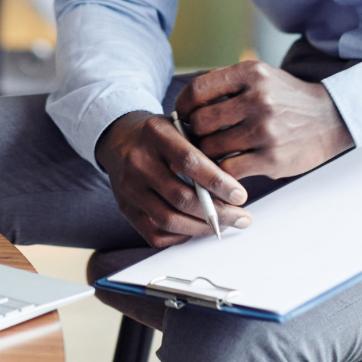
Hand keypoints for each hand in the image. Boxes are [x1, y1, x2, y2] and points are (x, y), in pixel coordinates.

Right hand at [95, 110, 250, 247]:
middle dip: (217, 213)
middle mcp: (137, 161)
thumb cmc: (160, 136)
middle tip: (241, 217)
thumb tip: (234, 186)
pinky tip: (196, 227)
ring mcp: (129, 188)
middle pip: (180, 197)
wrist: (120, 139)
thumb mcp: (180, 126)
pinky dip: (181, 235)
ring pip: (169, 220)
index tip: (240, 195)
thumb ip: (204, 148)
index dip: (217, 182)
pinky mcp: (126, 209)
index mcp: (154, 133)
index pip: (188, 162)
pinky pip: (156, 234)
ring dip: (203, 228)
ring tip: (224, 225)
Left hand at [174, 61, 352, 181]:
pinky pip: (229, 170)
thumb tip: (184, 104)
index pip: (198, 90)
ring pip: (212, 148)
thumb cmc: (285, 98)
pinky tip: (225, 170)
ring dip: (207, 155)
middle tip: (198, 138)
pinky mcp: (273, 159)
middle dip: (194, 133)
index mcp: (250, 74)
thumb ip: (225, 84)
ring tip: (213, 154)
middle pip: (201, 122)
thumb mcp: (259, 76)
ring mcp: (266, 130)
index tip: (183, 115)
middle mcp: (258, 99)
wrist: (330, 118)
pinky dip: (221, 174)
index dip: (183, 105)